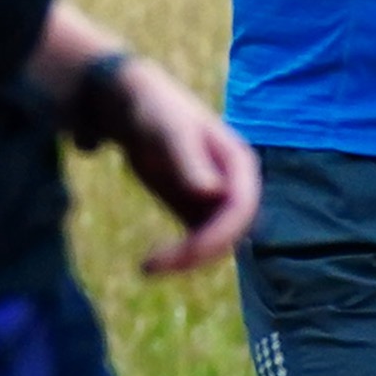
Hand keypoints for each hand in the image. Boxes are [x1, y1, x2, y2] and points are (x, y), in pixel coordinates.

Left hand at [103, 57, 260, 274]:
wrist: (133, 107)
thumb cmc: (155, 111)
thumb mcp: (169, 132)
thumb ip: (189, 161)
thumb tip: (214, 192)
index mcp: (239, 165)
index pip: (242, 209)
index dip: (220, 235)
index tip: (188, 252)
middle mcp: (235, 185)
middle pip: (232, 233)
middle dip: (200, 253)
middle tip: (155, 265)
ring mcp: (217, 200)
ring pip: (215, 243)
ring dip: (187, 260)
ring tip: (147, 268)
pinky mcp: (196, 210)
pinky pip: (196, 242)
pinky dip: (178, 256)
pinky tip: (148, 265)